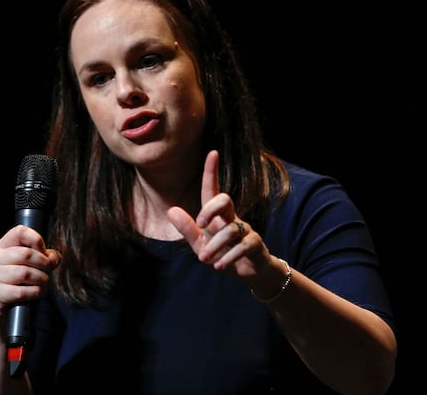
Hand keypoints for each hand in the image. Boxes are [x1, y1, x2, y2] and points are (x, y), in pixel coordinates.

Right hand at [0, 225, 60, 324]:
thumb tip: (53, 258)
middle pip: (25, 254)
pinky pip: (21, 291)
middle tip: (48, 271)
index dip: (36, 239)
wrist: (6, 311)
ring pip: (25, 273)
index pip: (20, 231)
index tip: (44, 252)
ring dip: (41, 279)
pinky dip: (35, 292)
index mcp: (2, 246)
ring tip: (44, 283)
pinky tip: (37, 292)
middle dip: (44, 263)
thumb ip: (47, 257)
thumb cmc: (21, 283)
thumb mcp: (34, 265)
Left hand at [167, 150, 269, 275]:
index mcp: (217, 216)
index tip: (212, 152)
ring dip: (215, 246)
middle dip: (210, 209)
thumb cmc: (222, 254)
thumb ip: (188, 229)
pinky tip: (220, 266)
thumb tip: (171, 210)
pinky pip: (242, 245)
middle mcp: (232, 218)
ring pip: (230, 229)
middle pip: (224, 199)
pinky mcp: (255, 244)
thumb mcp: (200, 244)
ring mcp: (245, 230)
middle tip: (200, 225)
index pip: (213, 190)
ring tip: (205, 260)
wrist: (246, 274)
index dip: (212, 172)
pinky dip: (229, 257)